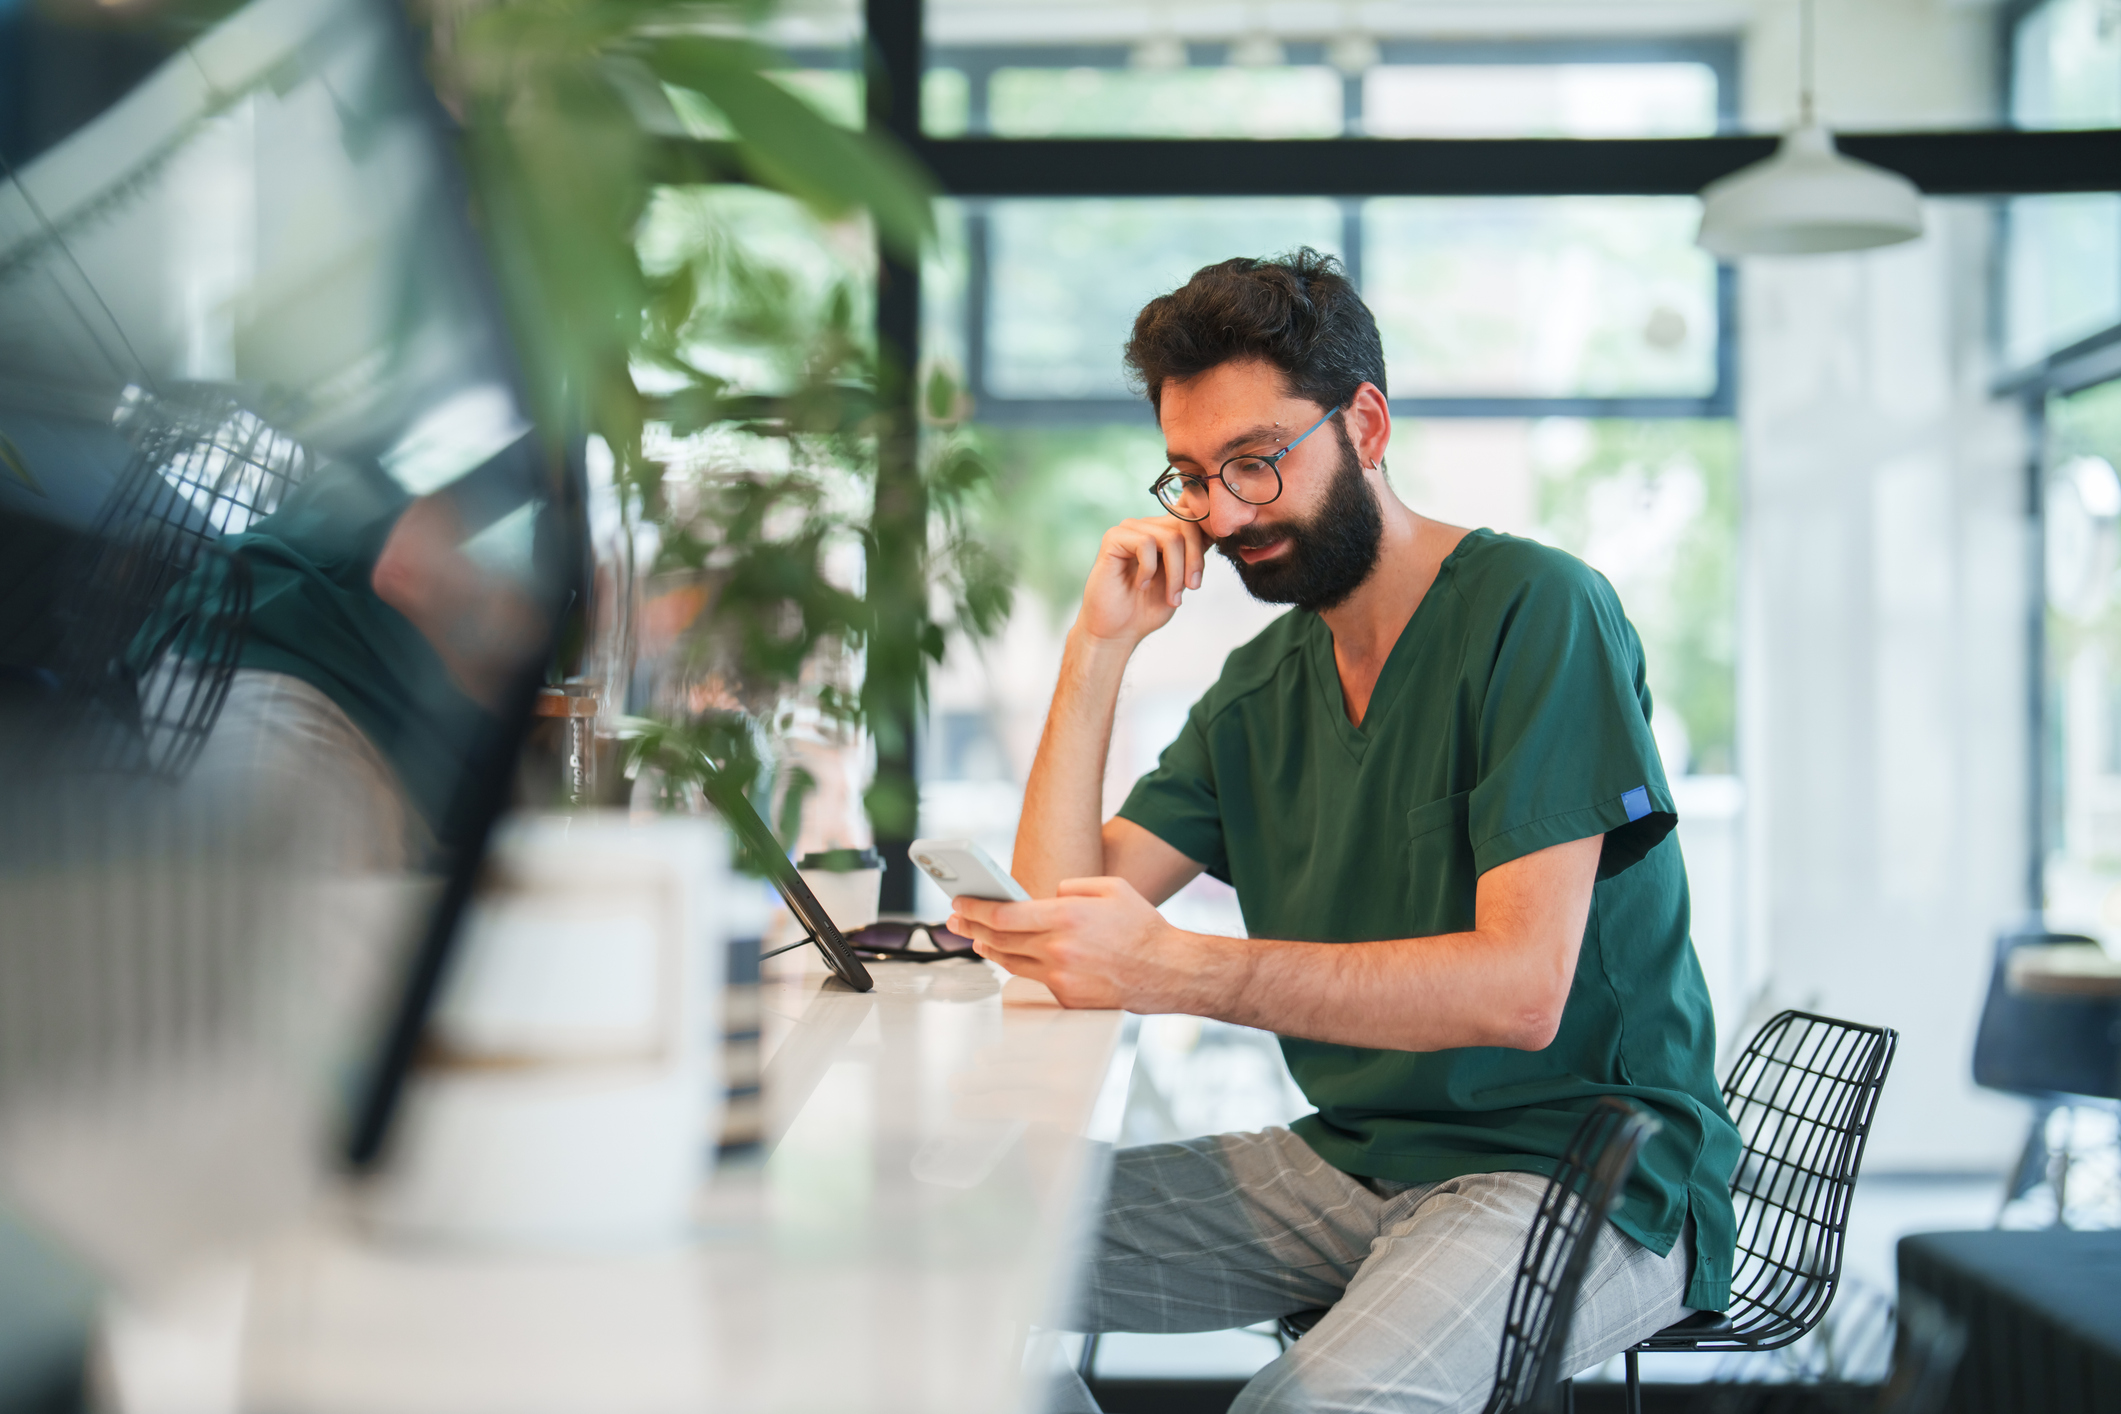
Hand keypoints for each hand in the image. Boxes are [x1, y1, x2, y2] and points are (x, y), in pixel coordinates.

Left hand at [949, 876, 1214, 1011]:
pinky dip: (1019, 965)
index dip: (975, 908)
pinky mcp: (1066, 997)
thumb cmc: (1141, 927)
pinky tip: (1011, 956)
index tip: (959, 903)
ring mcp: (1061, 977)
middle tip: (954, 921)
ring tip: (976, 938)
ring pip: (1010, 962)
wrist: (1168, 971)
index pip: (1004, 914)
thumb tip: (1044, 896)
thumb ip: (1072, 887)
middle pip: (999, 939)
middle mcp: (1059, 948)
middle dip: (971, 927)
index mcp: (1067, 916)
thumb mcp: (1111, 888)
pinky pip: (1033, 978)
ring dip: (988, 949)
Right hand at [1076, 516, 1206, 644]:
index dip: (1205, 541)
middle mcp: (1147, 526)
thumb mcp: (1182, 581)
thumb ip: (1195, 556)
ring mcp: (1130, 530)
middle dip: (1195, 559)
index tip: (1200, 575)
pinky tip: (1140, 585)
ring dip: (1175, 572)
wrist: (1116, 631)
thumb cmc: (1146, 608)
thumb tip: (1215, 535)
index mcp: (1164, 532)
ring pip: (1170, 537)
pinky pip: (1146, 543)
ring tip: (1170, 596)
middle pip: (1186, 524)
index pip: (1194, 517)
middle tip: (1192, 588)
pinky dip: (1149, 569)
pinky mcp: (1113, 538)